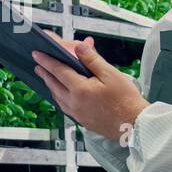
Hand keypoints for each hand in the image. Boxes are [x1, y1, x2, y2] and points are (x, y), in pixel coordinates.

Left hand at [33, 33, 149, 141]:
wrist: (134, 125)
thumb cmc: (126, 100)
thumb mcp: (110, 74)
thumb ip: (92, 60)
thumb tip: (79, 47)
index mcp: (80, 89)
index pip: (58, 70)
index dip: (46, 60)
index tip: (37, 53)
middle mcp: (74, 103)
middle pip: (54, 84)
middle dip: (45, 72)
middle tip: (38, 64)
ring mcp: (76, 113)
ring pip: (57, 96)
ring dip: (51, 85)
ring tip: (48, 76)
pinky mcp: (81, 120)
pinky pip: (64, 105)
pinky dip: (59, 96)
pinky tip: (62, 93)